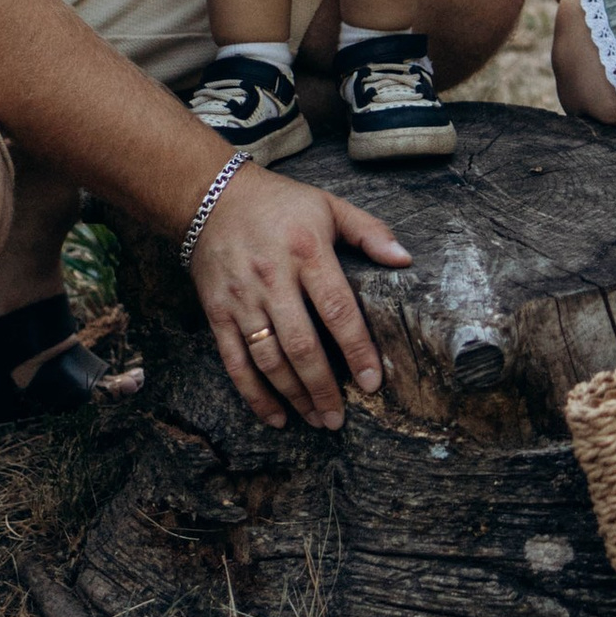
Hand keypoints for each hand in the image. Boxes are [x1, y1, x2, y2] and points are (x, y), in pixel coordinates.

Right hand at [187, 162, 408, 428]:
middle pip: (301, 344)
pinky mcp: (216, 312)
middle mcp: (272, 278)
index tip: (372, 382)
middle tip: (340, 418)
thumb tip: (405, 260)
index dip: (356, 349)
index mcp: (306, 251)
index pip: (337, 309)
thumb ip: (369, 231)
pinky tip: (276, 416)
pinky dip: (254, 394)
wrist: (210, 197)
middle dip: (322, 387)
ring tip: (317, 419)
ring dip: (293, 396)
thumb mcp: (328, 205)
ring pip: (268, 359)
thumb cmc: (280, 203)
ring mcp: (242, 299)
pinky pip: (234, 361)